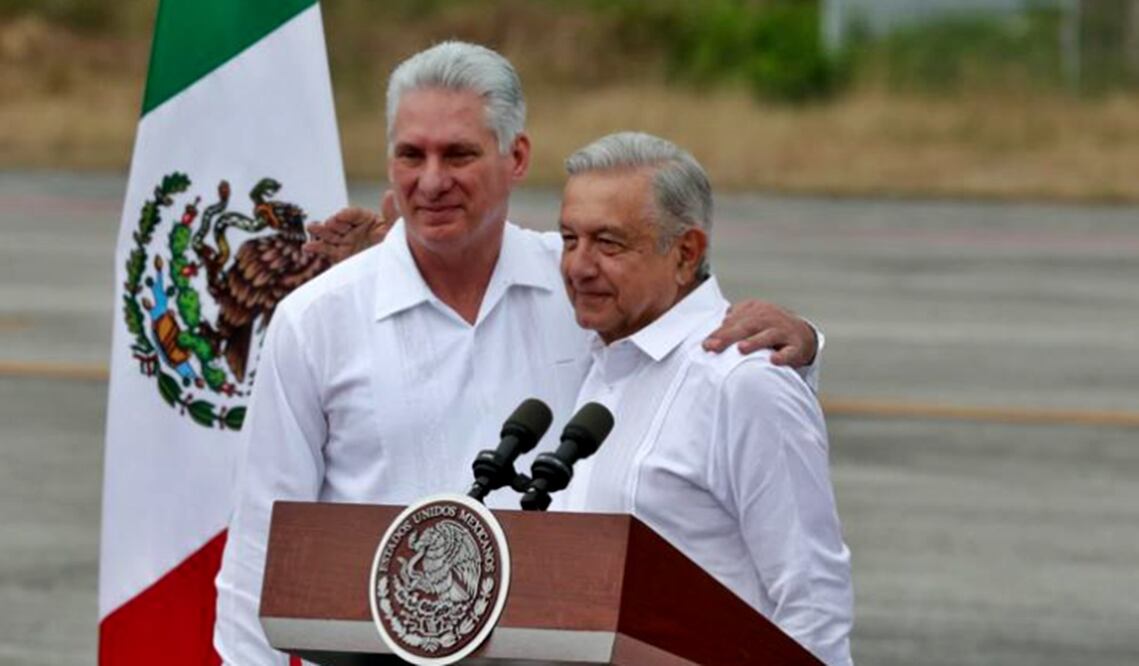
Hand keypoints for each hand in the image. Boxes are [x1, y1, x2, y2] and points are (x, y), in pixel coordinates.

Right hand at [303, 190, 397, 263]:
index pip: (354, 214)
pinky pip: (327, 250)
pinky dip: (316, 249)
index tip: (340, 216)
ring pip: (330, 235)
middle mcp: (353, 228)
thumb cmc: (396, 245)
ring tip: (311, 228)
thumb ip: (391, 214)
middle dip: (332, 223)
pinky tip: (306, 247)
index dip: (346, 215)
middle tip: (328, 224)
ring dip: (320, 231)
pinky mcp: (340, 254)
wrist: (393, 267)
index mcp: (366, 219)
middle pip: (339, 223)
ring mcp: (346, 241)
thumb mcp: (395, 230)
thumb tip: (390, 193)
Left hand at [702, 299, 817, 367]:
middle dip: (729, 336)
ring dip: (755, 342)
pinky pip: (790, 352)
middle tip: (714, 346)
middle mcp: (770, 318)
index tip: (706, 344)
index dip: (719, 332)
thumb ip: (733, 322)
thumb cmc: (769, 327)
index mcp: (756, 310)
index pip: (735, 320)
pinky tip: (773, 360)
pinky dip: (782, 356)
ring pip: (768, 336)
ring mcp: (784, 331)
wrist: (803, 333)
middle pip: (748, 326)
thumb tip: (714, 331)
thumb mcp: (752, 319)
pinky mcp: (797, 347)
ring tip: (741, 348)